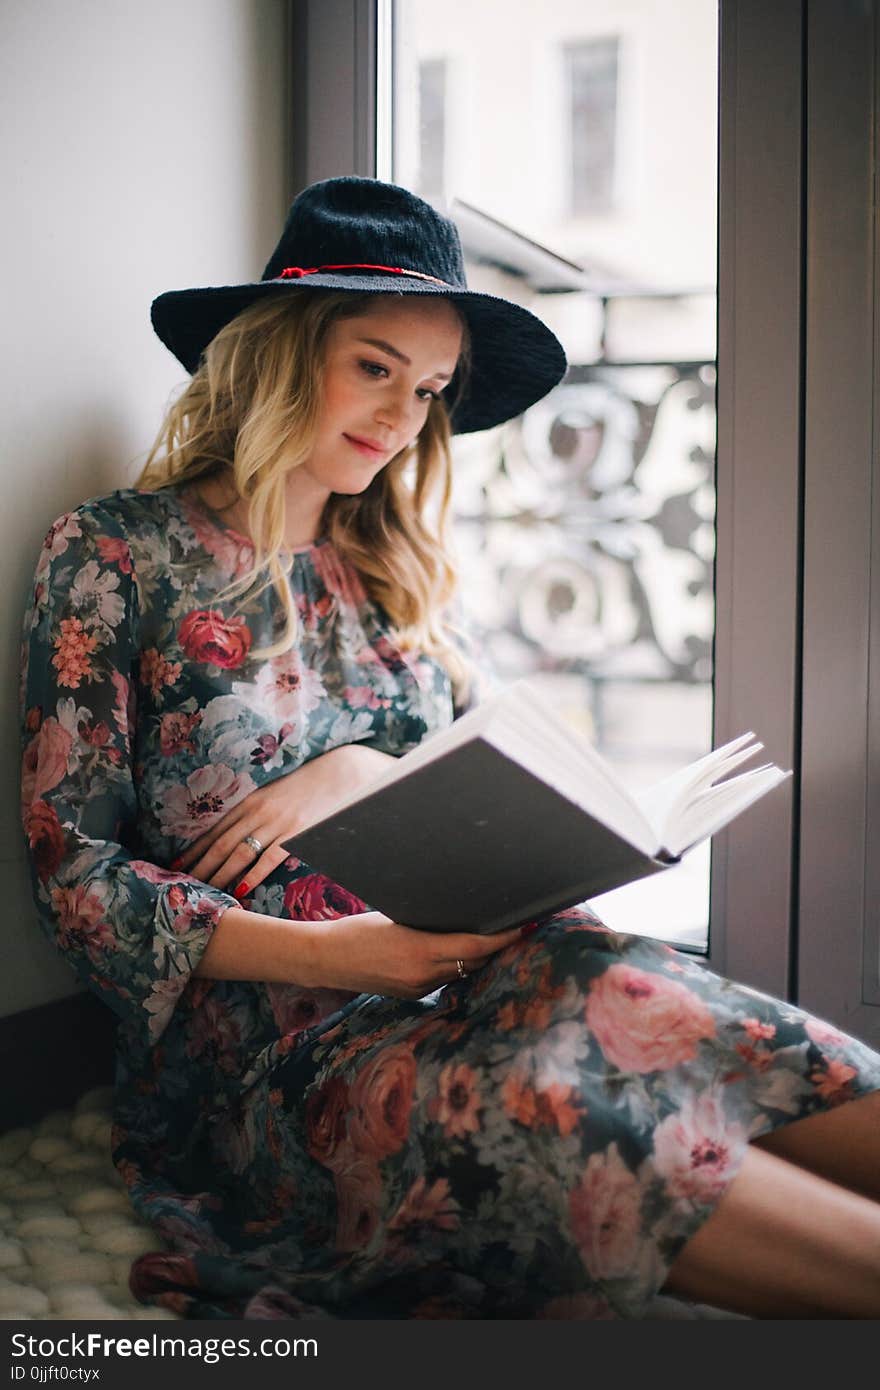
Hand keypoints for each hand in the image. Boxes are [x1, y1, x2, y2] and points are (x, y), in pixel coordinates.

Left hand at [176, 744, 396, 892]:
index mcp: (250, 802)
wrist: (339, 772)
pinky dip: (253, 874)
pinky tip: (241, 888)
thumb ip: (254, 812)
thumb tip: (233, 836)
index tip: (175, 866)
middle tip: (182, 886)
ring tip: (204, 892)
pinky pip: (269, 857)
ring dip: (219, 874)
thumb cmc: (306, 786)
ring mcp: (277, 822)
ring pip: (239, 853)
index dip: (193, 850)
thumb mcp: (274, 794)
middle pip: (221, 844)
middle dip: (199, 867)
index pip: (215, 830)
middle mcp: (258, 811)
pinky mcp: (296, 832)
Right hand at [306, 912, 523, 997]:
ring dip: (477, 958)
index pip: (475, 946)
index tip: (523, 925)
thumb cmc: (357, 929)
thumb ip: (429, 925)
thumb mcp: (396, 919)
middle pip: (475, 962)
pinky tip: (459, 953)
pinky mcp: (412, 995)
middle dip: (496, 947)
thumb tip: (462, 918)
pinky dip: (456, 966)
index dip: (503, 937)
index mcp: (421, 950)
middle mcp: (424, 975)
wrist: (327, 959)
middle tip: (513, 928)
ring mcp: (418, 989)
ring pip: (461, 972)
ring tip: (492, 938)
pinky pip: (444, 980)